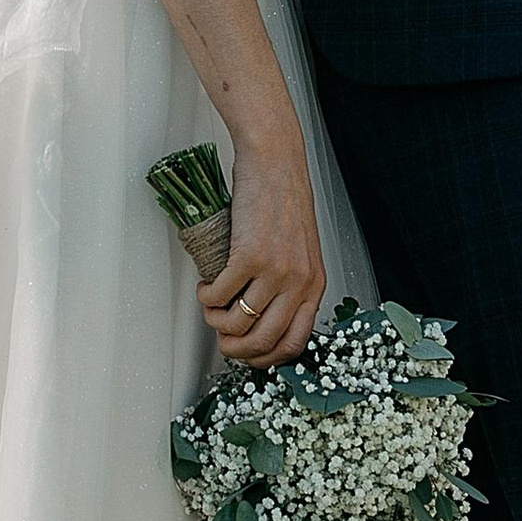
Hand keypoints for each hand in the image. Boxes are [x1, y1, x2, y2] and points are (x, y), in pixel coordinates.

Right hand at [200, 140, 325, 365]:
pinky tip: (207, 286)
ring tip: (210, 305)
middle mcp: (299, 282)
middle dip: (235, 348)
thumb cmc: (283, 201)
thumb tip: (262, 316)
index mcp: (314, 285)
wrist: (275, 163)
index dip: (265, 358)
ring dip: (216, 322)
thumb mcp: (300, 251)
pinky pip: (221, 295)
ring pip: (239, 323)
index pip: (294, 342)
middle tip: (220, 337)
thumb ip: (290, 284)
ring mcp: (276, 270)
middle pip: (264, 341)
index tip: (247, 353)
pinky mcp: (251, 255)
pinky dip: (207, 298)